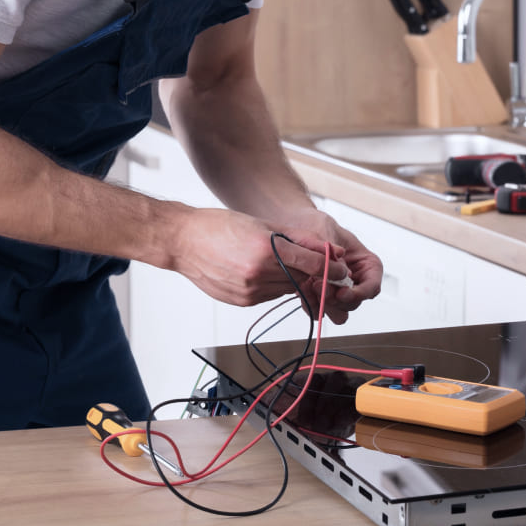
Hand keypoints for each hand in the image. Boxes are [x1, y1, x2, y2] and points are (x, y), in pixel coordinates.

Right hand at [171, 207, 342, 310]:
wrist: (183, 241)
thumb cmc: (221, 225)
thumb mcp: (263, 224)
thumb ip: (298, 239)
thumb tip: (329, 250)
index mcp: (266, 249)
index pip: (313, 264)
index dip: (332, 268)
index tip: (342, 269)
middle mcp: (259, 274)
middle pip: (302, 279)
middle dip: (316, 275)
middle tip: (325, 269)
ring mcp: (250, 291)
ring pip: (288, 289)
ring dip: (295, 280)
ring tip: (286, 265)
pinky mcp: (242, 301)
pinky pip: (270, 296)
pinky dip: (275, 286)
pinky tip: (266, 272)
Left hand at [275, 208, 383, 324]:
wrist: (294, 225)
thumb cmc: (316, 224)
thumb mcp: (326, 231)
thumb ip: (332, 252)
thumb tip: (340, 271)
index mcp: (366, 264)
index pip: (372, 286)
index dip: (359, 293)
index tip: (341, 293)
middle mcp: (355, 280)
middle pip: (354, 302)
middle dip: (337, 300)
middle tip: (320, 288)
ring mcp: (338, 290)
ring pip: (339, 312)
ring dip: (325, 305)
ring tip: (310, 288)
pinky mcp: (321, 295)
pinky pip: (320, 310)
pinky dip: (312, 304)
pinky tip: (302, 290)